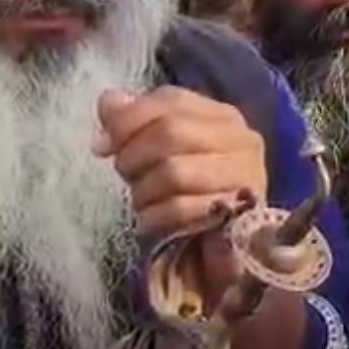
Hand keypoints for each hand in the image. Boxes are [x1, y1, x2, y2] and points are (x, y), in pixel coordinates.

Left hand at [97, 87, 267, 235]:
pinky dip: (154, 216)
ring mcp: (245, 176)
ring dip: (145, 190)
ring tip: (142, 201)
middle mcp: (242, 140)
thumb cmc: (189, 193)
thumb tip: (109, 101)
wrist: (224, 247)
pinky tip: (149, 221)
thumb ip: (135, 123)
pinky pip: (182, 208)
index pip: (172, 101)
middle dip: (134, 157)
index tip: (103, 146)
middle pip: (171, 132)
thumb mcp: (159, 153)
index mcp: (223, 117)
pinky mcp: (239, 213)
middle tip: (126, 176)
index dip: (129, 120)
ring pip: (175, 171)